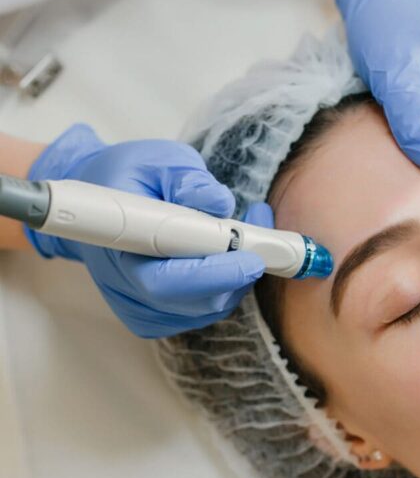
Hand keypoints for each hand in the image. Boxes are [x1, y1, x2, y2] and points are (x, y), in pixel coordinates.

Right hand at [25, 123, 270, 337]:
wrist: (98, 205)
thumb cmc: (128, 178)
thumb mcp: (156, 160)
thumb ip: (187, 178)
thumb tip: (219, 203)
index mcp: (119, 247)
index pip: (166, 280)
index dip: (213, 274)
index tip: (251, 258)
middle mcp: (125, 288)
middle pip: (195, 301)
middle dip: (237, 274)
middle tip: (262, 241)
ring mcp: (140, 309)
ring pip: (206, 308)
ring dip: (236, 277)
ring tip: (246, 235)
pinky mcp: (155, 317)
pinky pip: (203, 312)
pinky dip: (225, 287)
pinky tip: (227, 257)